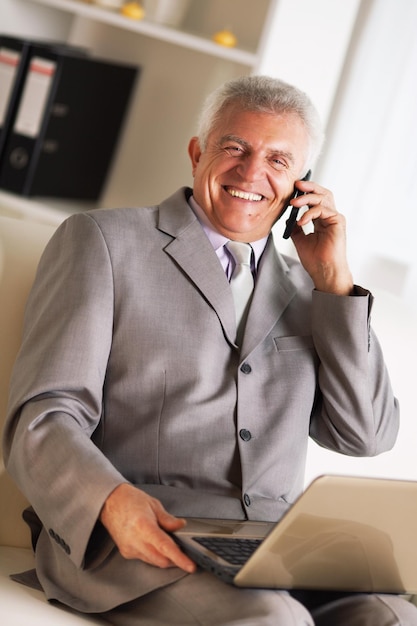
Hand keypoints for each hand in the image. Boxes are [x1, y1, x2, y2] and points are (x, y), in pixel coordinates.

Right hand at [100, 483, 195, 572]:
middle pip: (161, 560)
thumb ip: (168, 519)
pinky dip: (154, 554)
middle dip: (174, 558)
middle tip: (182, 548)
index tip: (190, 566)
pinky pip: (146, 559)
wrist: (109, 502)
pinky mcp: (127, 553)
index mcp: (144, 526)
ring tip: (166, 541)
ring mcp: (130, 549)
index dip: (180, 558)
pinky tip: (153, 542)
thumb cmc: (130, 500)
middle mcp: (135, 541)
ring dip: (164, 556)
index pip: (165, 547)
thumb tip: (181, 526)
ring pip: (154, 562)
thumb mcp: (153, 505)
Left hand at [289, 178, 353, 294]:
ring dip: (307, 198)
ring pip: (323, 198)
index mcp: (321, 219)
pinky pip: (324, 210)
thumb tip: (288, 218)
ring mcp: (335, 218)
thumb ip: (295, 227)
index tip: (292, 189)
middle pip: (322, 193)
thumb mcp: (299, 240)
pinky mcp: (338, 222)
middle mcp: (329, 216)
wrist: (323, 272)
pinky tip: (302, 221)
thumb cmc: (315, 260)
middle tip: (296, 185)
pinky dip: (311, 213)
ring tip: (294, 203)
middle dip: (309, 187)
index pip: (314, 199)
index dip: (304, 192)